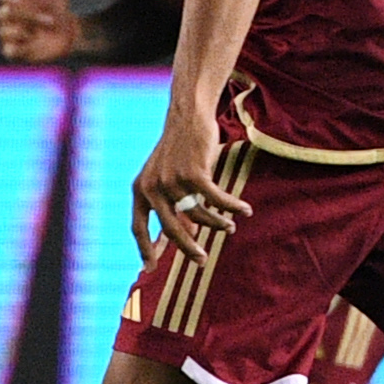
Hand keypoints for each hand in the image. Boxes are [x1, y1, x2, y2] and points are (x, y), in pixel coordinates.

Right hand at [0, 0, 79, 61]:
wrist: (69, 33)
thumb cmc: (58, 11)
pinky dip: (16, 47)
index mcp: (15, 2)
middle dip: (22, 14)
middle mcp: (9, 18)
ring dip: (20, 30)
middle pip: (1, 13)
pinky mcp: (17, 51)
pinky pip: (8, 50)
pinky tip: (32, 41)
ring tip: (38, 32)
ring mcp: (11, 35)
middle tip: (49, 18)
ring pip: (2, 31)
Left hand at [132, 111, 250, 262]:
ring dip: (218, 223)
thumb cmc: (180, 148)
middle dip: (188, 247)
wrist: (188, 115)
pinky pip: (216, 199)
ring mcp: (172, 180)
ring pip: (198, 214)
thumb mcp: (169, 177)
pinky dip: (232, 206)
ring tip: (230, 228)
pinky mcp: (193, 173)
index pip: (138, 226)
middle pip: (171, 229)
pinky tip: (245, 210)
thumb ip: (171, 203)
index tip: (150, 268)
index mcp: (140, 189)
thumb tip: (184, 235)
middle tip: (201, 260)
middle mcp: (152, 187)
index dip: (144, 248)